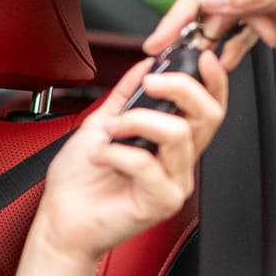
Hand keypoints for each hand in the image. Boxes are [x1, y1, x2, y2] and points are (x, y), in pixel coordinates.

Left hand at [33, 54, 228, 261]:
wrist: (62, 218)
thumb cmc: (81, 180)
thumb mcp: (101, 122)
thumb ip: (126, 94)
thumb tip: (146, 66)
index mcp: (170, 142)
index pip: (209, 107)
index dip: (213, 80)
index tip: (201, 57)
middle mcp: (179, 161)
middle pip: (208, 115)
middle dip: (181, 88)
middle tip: (149, 85)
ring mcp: (174, 183)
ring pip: (178, 134)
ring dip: (136, 121)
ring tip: (110, 130)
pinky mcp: (161, 202)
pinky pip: (148, 164)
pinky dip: (117, 152)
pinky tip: (100, 157)